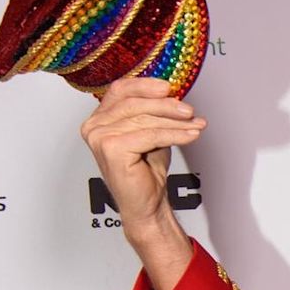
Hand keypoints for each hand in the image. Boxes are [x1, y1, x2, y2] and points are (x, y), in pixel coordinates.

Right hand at [80, 77, 205, 289]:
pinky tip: (192, 135)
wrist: (146, 203)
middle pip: (135, 103)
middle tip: (190, 111)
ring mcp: (99, 137)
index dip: (146, 85)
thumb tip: (173, 91)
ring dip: (175, 121)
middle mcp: (94, 126)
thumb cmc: (146, 170)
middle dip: (167, 106)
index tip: (170, 87)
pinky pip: (150, 134)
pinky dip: (175, 134)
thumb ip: (155, 111)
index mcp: (99, 118)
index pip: (121, 90)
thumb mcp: (152, 131)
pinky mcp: (111, 148)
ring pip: (145, 119)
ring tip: (196, 124)